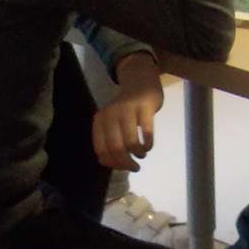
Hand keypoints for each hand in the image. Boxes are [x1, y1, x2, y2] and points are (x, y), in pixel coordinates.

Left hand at [91, 55, 163, 170]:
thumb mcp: (112, 122)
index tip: (122, 167)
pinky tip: (149, 146)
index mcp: (99, 121)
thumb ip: (111, 140)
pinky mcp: (145, 107)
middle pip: (116, 148)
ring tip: (142, 154)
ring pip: (130, 143)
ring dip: (138, 154)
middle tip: (135, 167)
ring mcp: (128, 110)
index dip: (112, 163)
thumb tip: (117, 165)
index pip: (101, 150)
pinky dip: (148, 144)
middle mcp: (110, 115)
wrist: (141, 82)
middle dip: (126, 163)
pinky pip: (147, 133)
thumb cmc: (126, 108)